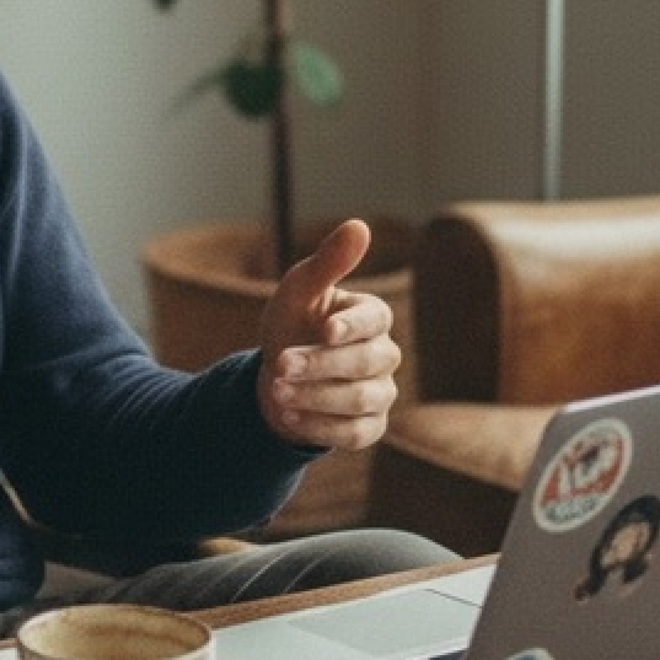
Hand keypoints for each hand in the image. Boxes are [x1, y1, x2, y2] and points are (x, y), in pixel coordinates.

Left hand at [255, 218, 402, 451]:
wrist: (276, 376)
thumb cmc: (292, 324)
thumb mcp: (299, 291)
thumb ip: (327, 263)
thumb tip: (360, 226)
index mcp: (371, 316)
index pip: (376, 319)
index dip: (353, 326)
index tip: (325, 331)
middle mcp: (383, 355)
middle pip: (368, 362)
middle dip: (321, 364)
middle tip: (281, 364)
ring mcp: (380, 393)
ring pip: (362, 399)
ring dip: (316, 396)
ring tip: (277, 391)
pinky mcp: (369, 426)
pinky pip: (356, 433)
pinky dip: (321, 425)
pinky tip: (289, 415)